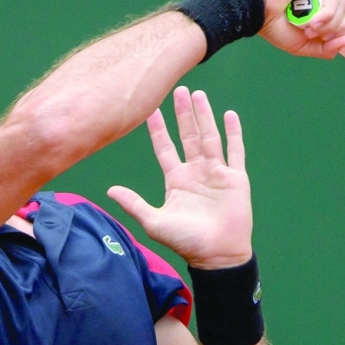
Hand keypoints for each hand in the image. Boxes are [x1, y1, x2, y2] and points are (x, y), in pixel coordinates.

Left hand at [108, 87, 251, 269]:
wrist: (217, 254)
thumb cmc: (186, 241)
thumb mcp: (154, 221)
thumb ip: (133, 204)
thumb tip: (109, 190)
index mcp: (176, 180)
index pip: (164, 148)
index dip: (158, 129)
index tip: (150, 110)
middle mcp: (195, 172)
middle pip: (188, 136)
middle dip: (182, 114)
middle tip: (179, 90)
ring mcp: (216, 173)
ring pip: (210, 137)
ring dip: (204, 116)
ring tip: (198, 95)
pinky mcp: (235, 178)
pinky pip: (234, 151)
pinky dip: (233, 133)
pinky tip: (229, 115)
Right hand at [254, 0, 344, 58]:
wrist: (257, 13)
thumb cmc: (274, 26)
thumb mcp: (304, 46)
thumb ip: (327, 47)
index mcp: (325, 5)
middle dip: (339, 28)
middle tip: (315, 34)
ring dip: (329, 24)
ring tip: (308, 28)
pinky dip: (326, 14)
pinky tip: (312, 23)